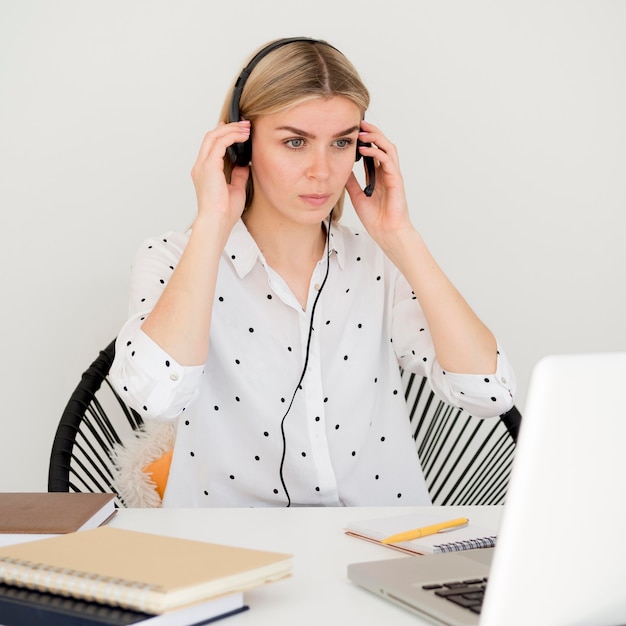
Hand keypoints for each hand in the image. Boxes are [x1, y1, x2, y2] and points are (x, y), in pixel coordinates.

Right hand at [190, 121, 250, 229]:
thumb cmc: (224, 213)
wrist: (217, 222)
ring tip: (246, 127)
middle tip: (245, 124)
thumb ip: (238, 176)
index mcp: (204, 172)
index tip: (237, 129)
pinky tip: (243, 136)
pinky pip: (220, 143)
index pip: (211, 145)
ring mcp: (203, 165)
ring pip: (214, 136)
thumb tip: (244, 165)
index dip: (223, 133)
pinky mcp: (209, 166)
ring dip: (231, 129)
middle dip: (229, 127)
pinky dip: (232, 136)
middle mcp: (200, 166)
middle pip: (211, 136)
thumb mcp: (235, 190)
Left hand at [345, 121, 413, 249]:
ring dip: (376, 137)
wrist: (386, 233)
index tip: (353, 132)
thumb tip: (340, 168)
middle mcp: (387, 173)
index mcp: (379, 176)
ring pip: (388, 148)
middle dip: (372, 132)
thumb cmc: (376, 218)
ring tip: (363, 130)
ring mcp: (393, 176)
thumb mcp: (356, 195)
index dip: (366, 140)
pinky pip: (388, 161)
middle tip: (359, 123)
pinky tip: (365, 149)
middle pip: (382, 145)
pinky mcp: (396, 181)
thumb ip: (351, 181)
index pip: (374, 151)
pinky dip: (376, 152)